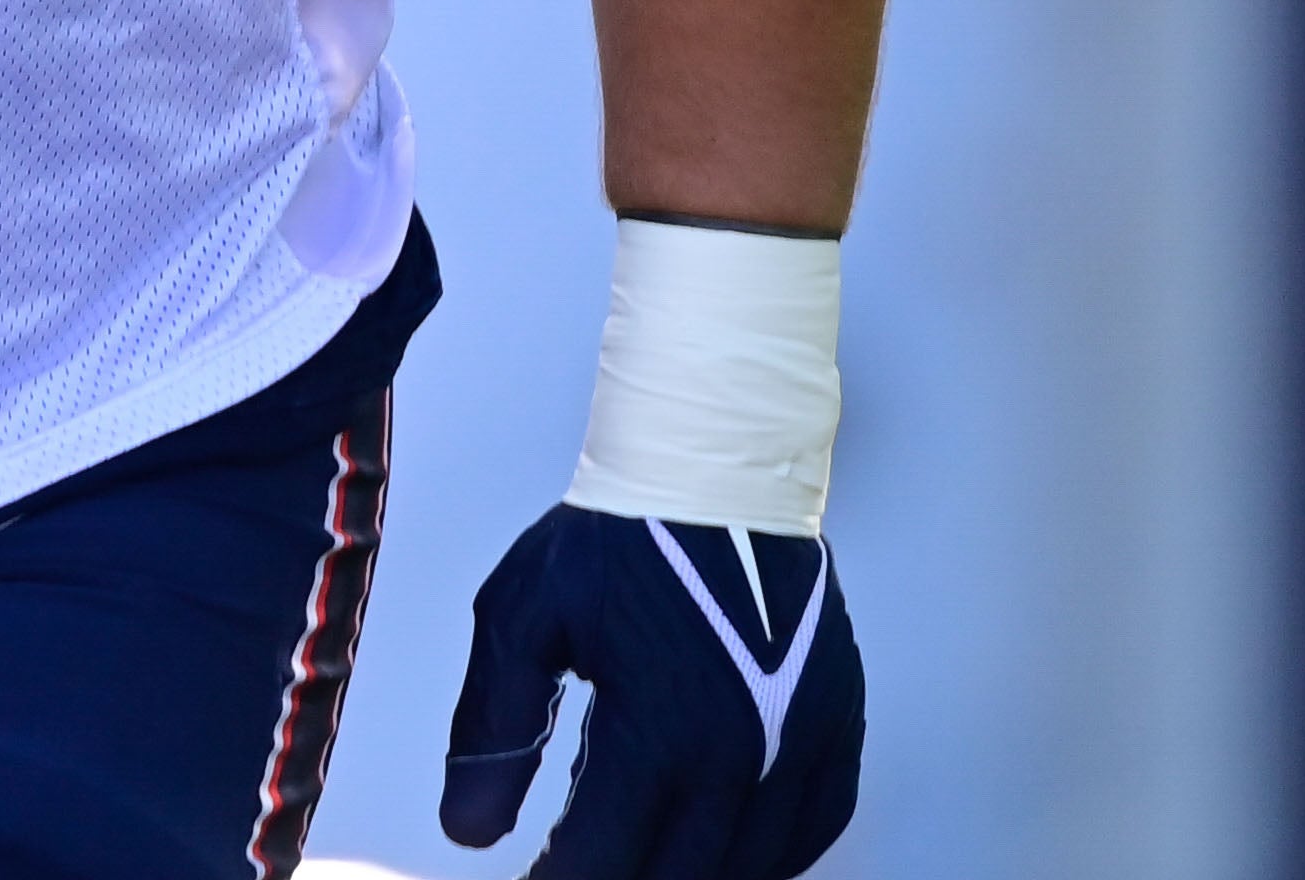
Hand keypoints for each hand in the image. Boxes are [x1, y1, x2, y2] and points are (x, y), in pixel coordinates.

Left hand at [440, 504, 862, 878]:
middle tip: (578, 869)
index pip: (598, 869)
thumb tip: (467, 832)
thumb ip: (492, 731)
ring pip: (749, 870)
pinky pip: (815, 828)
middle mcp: (739, 753)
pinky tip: (722, 845)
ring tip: (637, 857)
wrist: (716, 465)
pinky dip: (769, 855)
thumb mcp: (522, 620)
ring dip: (689, 874)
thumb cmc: (616, 537)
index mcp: (657, 732)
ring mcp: (800, 742)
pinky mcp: (837, 721)